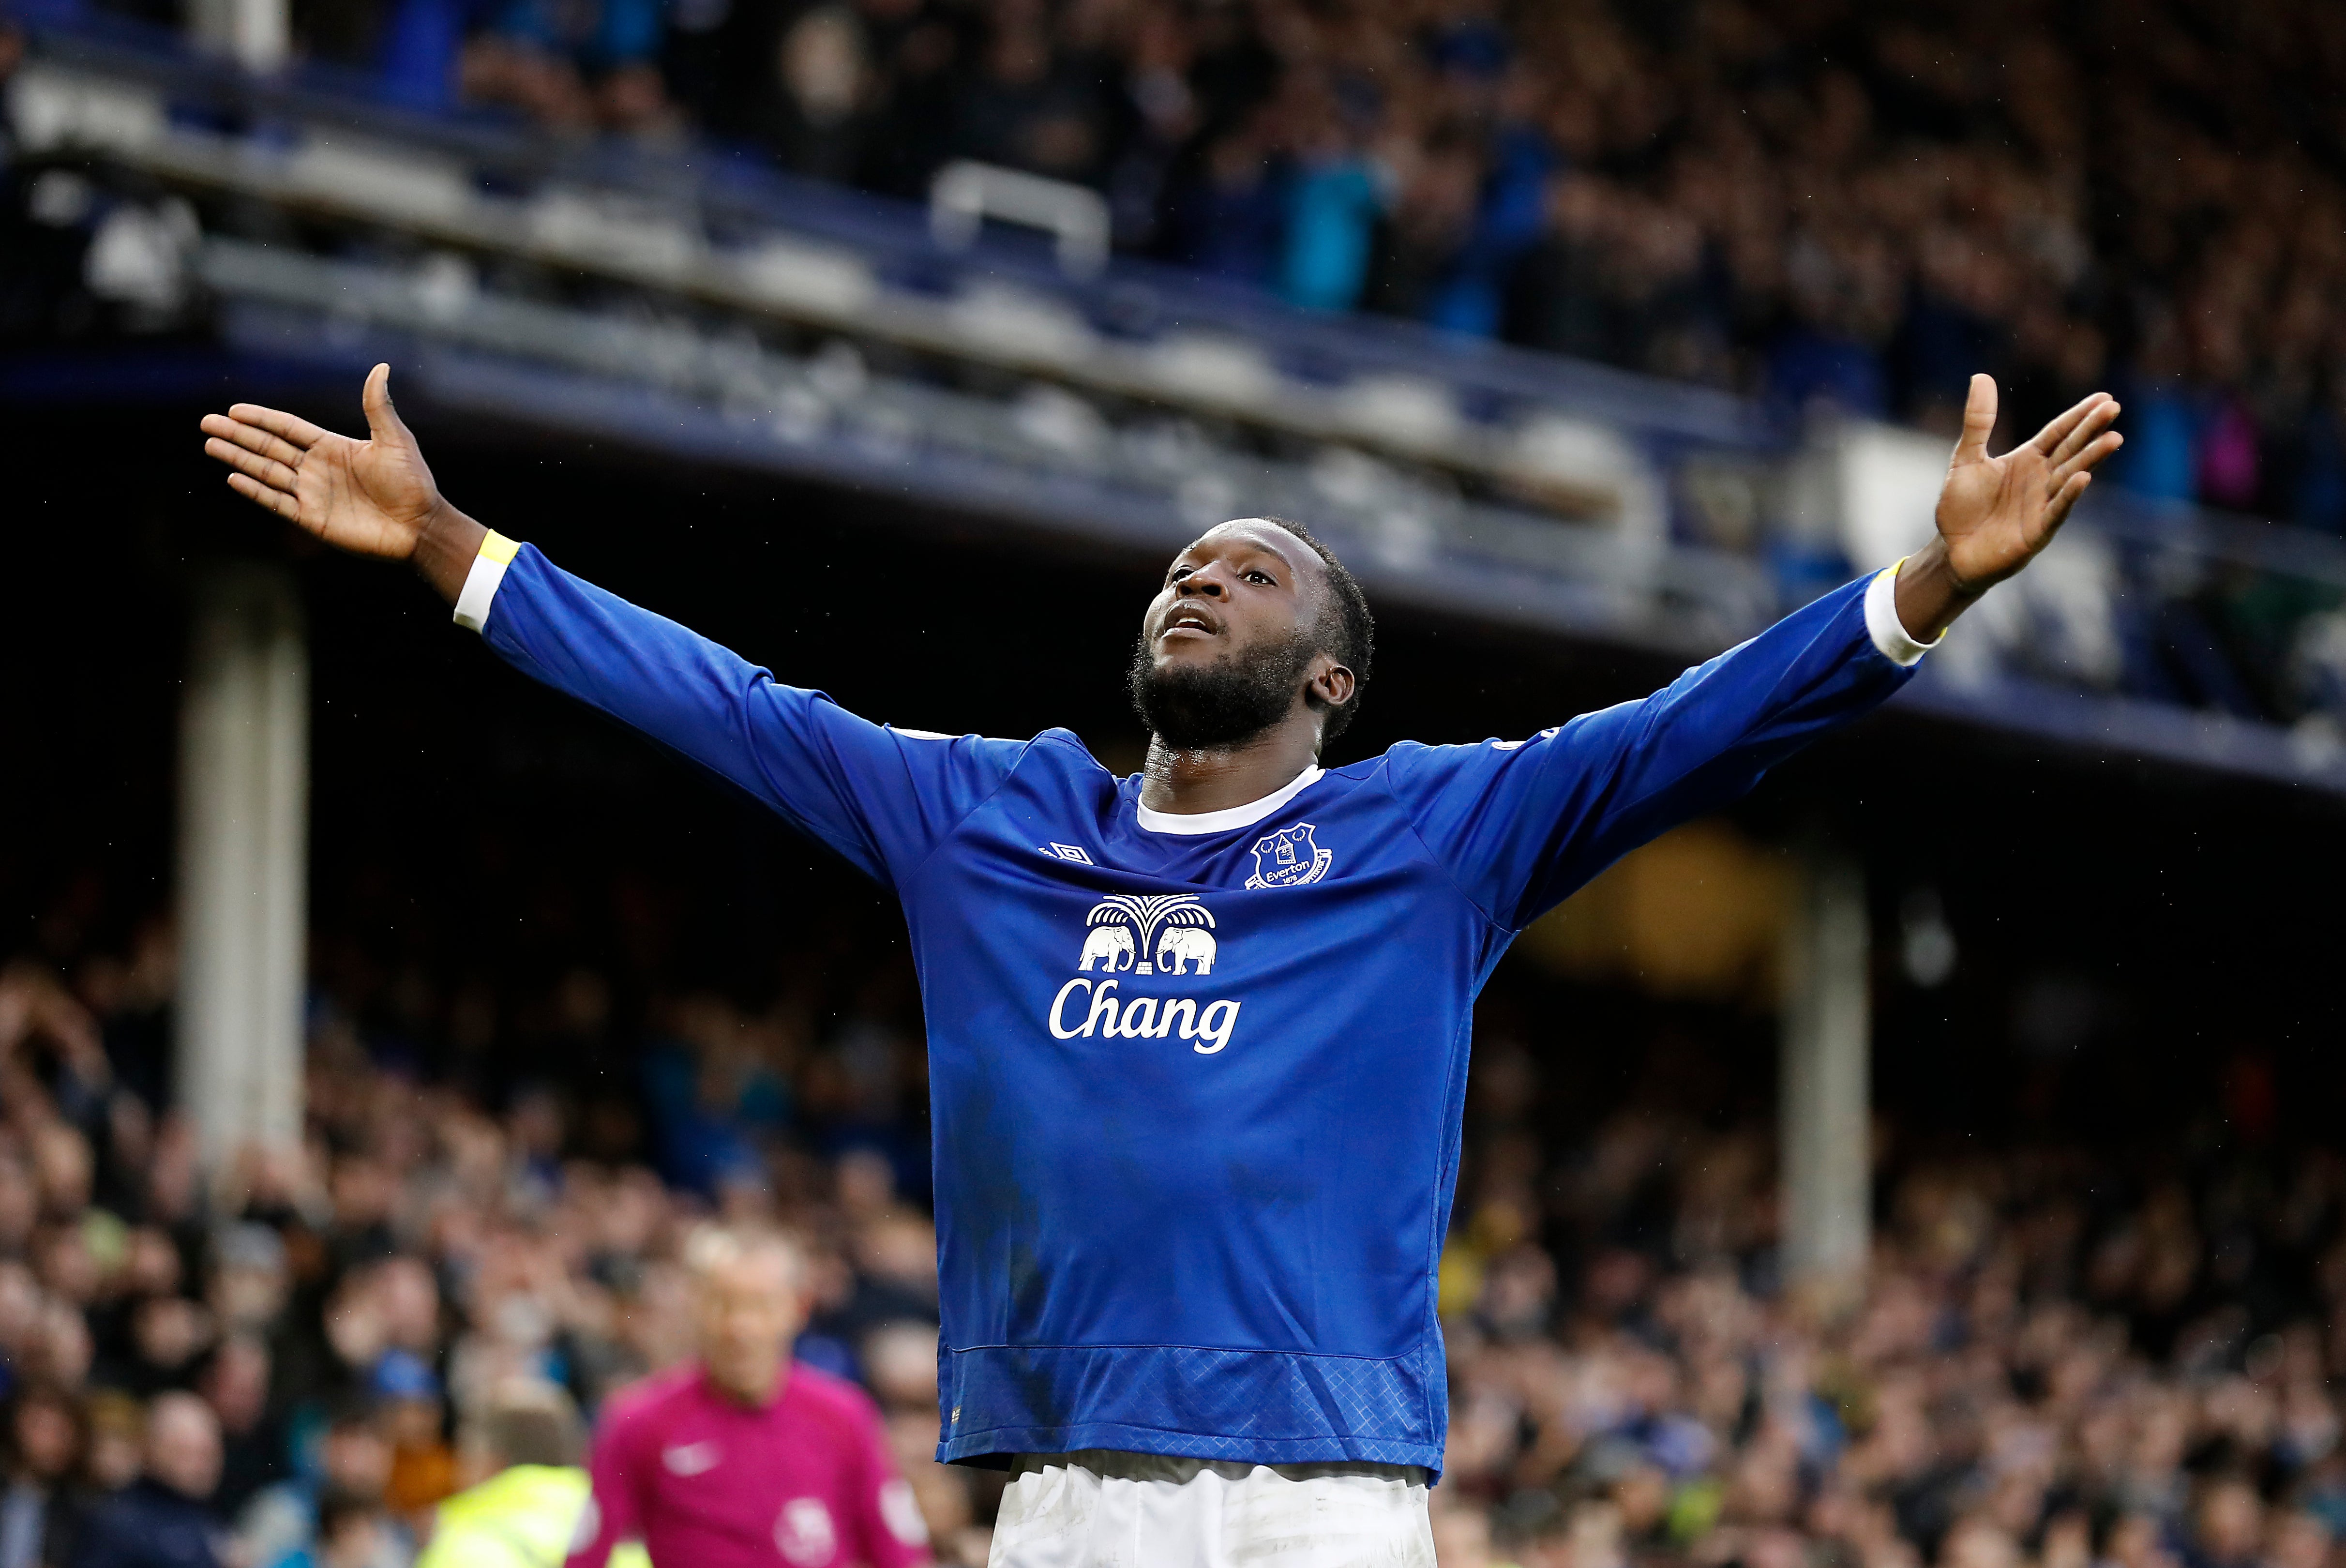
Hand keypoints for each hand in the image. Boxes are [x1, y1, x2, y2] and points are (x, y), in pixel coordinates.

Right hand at [202, 364, 484, 600]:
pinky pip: (276, 502)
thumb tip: (381, 366)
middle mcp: (317, 468)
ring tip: (210, 444)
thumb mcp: (395, 440)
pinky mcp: (312, 519)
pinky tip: (234, 477)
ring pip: (266, 471)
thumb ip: (378, 406)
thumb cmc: (413, 482)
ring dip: (238, 458)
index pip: (287, 428)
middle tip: (207, 422)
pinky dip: (255, 491)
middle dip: (238, 435)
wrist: (421, 526)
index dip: (261, 418)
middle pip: (268, 447)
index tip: (234, 409)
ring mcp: (312, 494)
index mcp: (332, 447)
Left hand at [1937, 374, 2121, 588]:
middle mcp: (2040, 480)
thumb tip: (1981, 376)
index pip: (2058, 433)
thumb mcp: (1966, 458)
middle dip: (2091, 430)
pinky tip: (2083, 478)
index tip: (2104, 397)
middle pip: (2070, 449)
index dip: (2079, 416)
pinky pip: (2056, 510)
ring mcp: (2042, 505)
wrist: (1952, 550)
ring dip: (2091, 459)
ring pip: (2070, 476)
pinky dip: (2068, 495)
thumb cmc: (1961, 507)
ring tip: (2114, 439)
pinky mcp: (2037, 531)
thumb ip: (1978, 422)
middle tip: (2114, 408)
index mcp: (2027, 460)